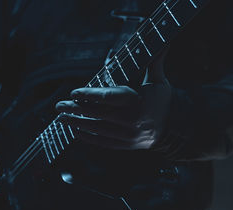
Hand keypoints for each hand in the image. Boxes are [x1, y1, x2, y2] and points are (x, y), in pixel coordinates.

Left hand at [56, 54, 170, 149]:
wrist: (173, 127)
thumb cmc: (161, 100)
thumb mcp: (158, 80)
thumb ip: (152, 62)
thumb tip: (160, 42)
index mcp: (138, 102)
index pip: (108, 98)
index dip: (88, 95)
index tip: (73, 92)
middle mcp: (132, 120)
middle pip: (97, 114)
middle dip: (75, 110)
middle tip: (59, 106)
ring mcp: (128, 135)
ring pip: (97, 130)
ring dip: (77, 123)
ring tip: (63, 118)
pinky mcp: (126, 145)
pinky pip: (103, 142)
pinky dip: (88, 138)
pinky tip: (76, 131)